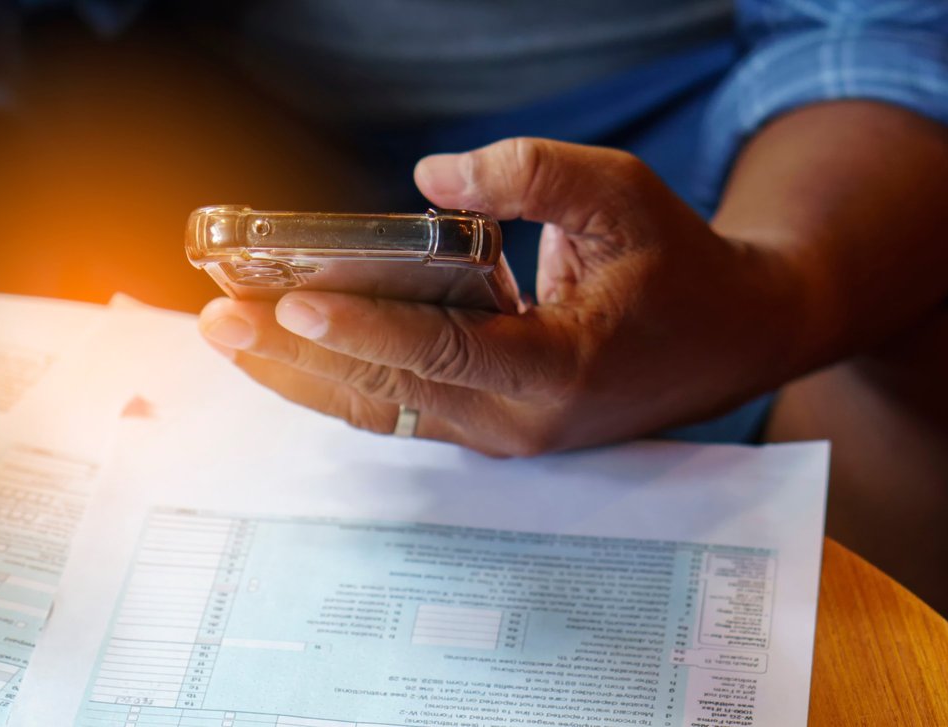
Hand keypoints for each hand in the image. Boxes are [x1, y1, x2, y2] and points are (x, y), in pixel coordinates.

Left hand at [197, 138, 805, 455]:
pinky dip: (328, 376)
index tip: (292, 304)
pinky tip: (272, 347)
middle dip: (292, 355)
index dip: (363, 329)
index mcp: (558, 372)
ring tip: (222, 331)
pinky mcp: (479, 424)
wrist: (731, 338)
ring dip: (293, 373)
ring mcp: (494, 432)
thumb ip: (533, 176)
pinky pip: (389, 406)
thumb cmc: (679, 264)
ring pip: (375, 410)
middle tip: (216, 316)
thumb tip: (432, 176)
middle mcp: (517, 421)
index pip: (441, 354)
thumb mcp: (624, 196)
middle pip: (383, 393)